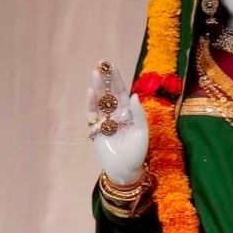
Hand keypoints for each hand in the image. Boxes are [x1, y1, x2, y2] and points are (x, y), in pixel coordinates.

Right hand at [87, 62, 148, 183]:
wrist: (125, 169)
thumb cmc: (137, 153)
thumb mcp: (142, 133)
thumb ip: (138, 114)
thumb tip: (134, 95)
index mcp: (129, 114)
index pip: (122, 92)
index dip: (117, 79)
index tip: (112, 66)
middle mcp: (117, 114)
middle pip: (110, 93)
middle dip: (106, 78)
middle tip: (102, 63)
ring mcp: (106, 121)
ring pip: (101, 100)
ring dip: (98, 87)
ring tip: (95, 73)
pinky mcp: (97, 129)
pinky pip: (93, 114)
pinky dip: (91, 103)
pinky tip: (91, 92)